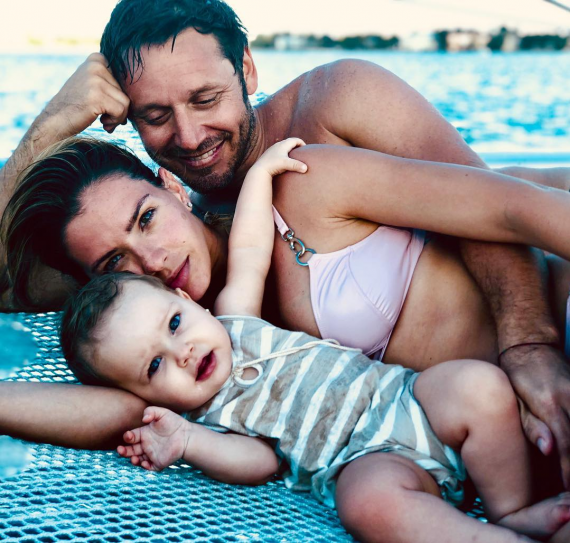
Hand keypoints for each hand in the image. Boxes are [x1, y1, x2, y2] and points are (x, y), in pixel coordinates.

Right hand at [41, 52, 128, 135]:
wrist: (56, 121)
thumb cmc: (78, 107)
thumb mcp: (93, 85)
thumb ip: (113, 82)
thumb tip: (143, 90)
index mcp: (97, 59)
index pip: (126, 80)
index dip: (120, 96)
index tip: (106, 104)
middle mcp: (96, 65)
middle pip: (126, 91)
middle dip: (119, 108)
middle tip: (105, 117)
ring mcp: (95, 79)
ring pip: (126, 102)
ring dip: (118, 117)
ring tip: (104, 121)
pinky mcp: (96, 95)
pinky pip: (121, 111)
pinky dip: (115, 121)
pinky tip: (103, 124)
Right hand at [117, 406, 190, 470]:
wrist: (187, 434)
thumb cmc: (174, 422)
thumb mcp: (162, 413)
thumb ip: (151, 411)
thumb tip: (143, 419)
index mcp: (144, 433)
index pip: (131, 437)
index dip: (127, 437)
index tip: (128, 436)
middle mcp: (146, 444)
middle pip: (130, 450)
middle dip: (124, 451)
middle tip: (120, 450)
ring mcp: (151, 454)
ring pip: (137, 460)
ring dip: (133, 460)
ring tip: (133, 458)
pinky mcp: (158, 462)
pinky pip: (149, 467)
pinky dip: (145, 467)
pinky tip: (144, 463)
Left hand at [251, 137, 306, 176]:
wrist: (259, 169)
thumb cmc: (273, 166)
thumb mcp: (286, 165)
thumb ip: (296, 165)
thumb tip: (306, 168)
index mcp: (283, 144)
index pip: (295, 140)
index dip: (301, 143)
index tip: (306, 149)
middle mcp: (277, 145)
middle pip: (289, 142)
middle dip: (296, 146)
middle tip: (301, 152)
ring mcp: (272, 150)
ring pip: (283, 147)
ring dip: (289, 150)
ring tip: (293, 157)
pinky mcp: (268, 155)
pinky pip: (278, 152)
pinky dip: (283, 154)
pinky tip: (283, 161)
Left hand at [501, 344, 569, 487]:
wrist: (529, 345)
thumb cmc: (516, 376)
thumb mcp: (515, 400)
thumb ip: (531, 425)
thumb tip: (549, 450)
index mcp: (548, 404)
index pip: (565, 445)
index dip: (569, 470)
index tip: (567, 488)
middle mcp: (569, 398)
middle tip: (568, 488)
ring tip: (569, 473)